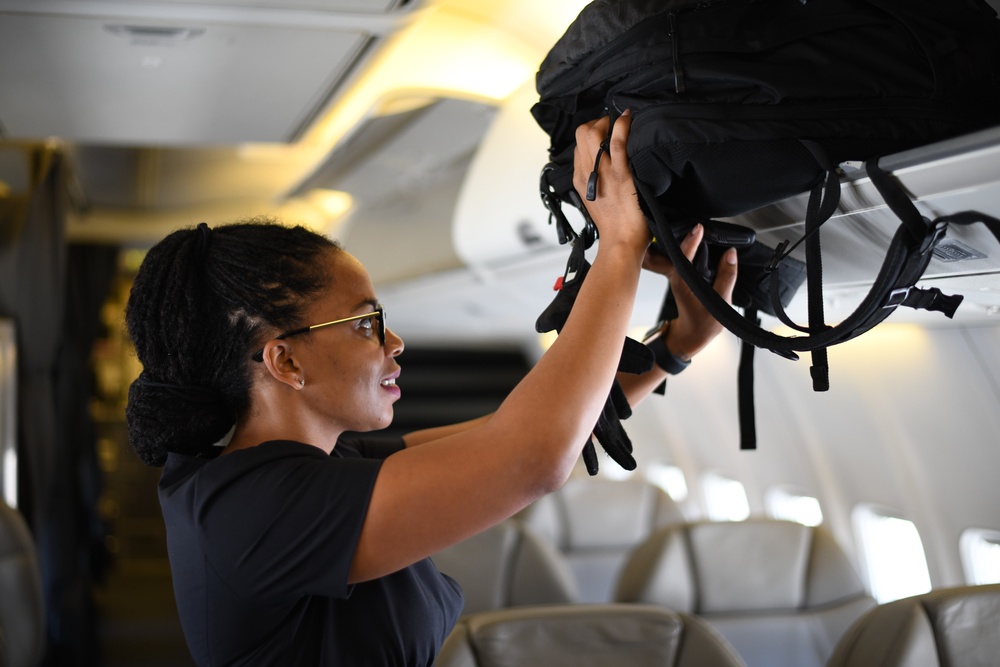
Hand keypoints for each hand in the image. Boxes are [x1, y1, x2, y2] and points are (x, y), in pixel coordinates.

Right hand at [572, 111, 649, 254]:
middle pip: (581, 133)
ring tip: (621, 122)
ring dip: (607, 121)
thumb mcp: (596, 201)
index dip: (591, 134)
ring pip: (592, 132)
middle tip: (612, 124)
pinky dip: (621, 126)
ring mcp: (603, 172)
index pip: (578, 146)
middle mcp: (587, 173)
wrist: (621, 242)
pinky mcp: (621, 174)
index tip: (604, 132)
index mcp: (580, 179)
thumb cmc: (614, 226)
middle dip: (597, 121)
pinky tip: (628, 120)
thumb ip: (595, 183)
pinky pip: (617, 142)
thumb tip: (603, 170)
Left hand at [651, 224, 737, 358]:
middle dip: (687, 234)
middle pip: (679, 248)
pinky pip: (686, 256)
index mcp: (682, 281)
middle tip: (701, 221)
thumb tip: (731, 253)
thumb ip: (726, 276)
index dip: (692, 240)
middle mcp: (678, 275)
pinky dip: (693, 247)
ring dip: (690, 239)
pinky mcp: (684, 275)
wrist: (693, 334)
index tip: (700, 227)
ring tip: (703, 226)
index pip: (684, 255)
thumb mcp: (720, 302)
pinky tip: (703, 240)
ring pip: (681, 251)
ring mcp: (679, 274)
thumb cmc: (704, 323)